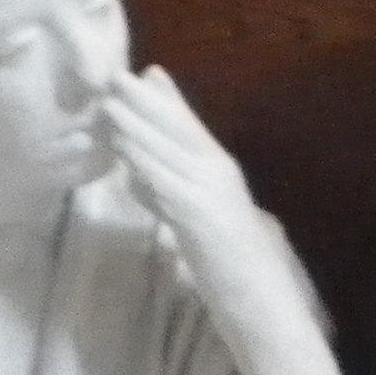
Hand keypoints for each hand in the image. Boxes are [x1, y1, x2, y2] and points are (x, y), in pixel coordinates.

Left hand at [99, 70, 278, 289]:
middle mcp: (219, 174)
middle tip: (116, 74)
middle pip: (178, 130)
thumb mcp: (197, 219)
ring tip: (110, 101)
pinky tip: (122, 146)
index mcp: (223, 172)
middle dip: (146, 102)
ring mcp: (211, 193)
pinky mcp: (200, 215)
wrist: (266, 301)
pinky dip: (143, 160)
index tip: (144, 73)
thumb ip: (172, 193)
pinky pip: (165, 182)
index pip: (191, 129)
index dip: (166, 101)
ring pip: (168, 151)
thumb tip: (141, 172)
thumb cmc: (237, 266)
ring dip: (137, 124)